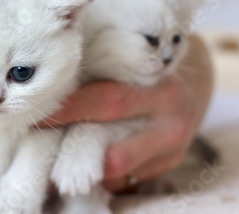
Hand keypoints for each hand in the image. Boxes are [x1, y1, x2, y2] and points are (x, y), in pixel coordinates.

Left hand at [42, 35, 212, 190]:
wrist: (198, 81)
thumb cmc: (156, 64)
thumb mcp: (139, 60)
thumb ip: (107, 71)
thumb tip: (58, 85)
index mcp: (161, 90)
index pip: (109, 102)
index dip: (71, 109)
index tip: (39, 110)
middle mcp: (170, 126)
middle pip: (117, 155)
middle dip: (75, 155)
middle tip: (42, 147)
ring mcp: (172, 151)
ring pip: (121, 174)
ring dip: (85, 169)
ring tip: (54, 157)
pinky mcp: (169, 165)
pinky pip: (129, 178)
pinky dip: (102, 172)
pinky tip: (84, 158)